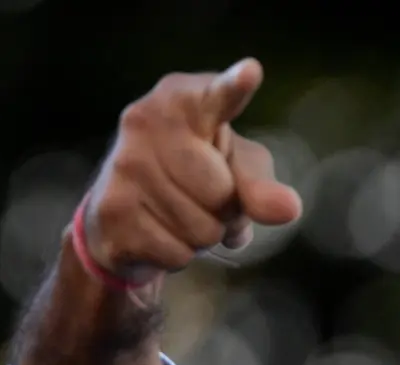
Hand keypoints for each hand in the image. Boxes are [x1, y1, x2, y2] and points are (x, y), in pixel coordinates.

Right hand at [83, 58, 302, 279]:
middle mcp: (144, 122)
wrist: (122, 213)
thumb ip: (262, 185)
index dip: (234, 87)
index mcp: (182, 99)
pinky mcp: (111, 211)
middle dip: (224, 211)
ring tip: (181, 215)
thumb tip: (288, 209)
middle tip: (204, 199)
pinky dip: (179, 255)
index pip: (215, 96)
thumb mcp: (238, 170)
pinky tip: (159, 232)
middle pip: (221, 194)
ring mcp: (123, 167)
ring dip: (202, 237)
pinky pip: (177, 253)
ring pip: (201, 230)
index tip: (250, 74)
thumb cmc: (196, 176)